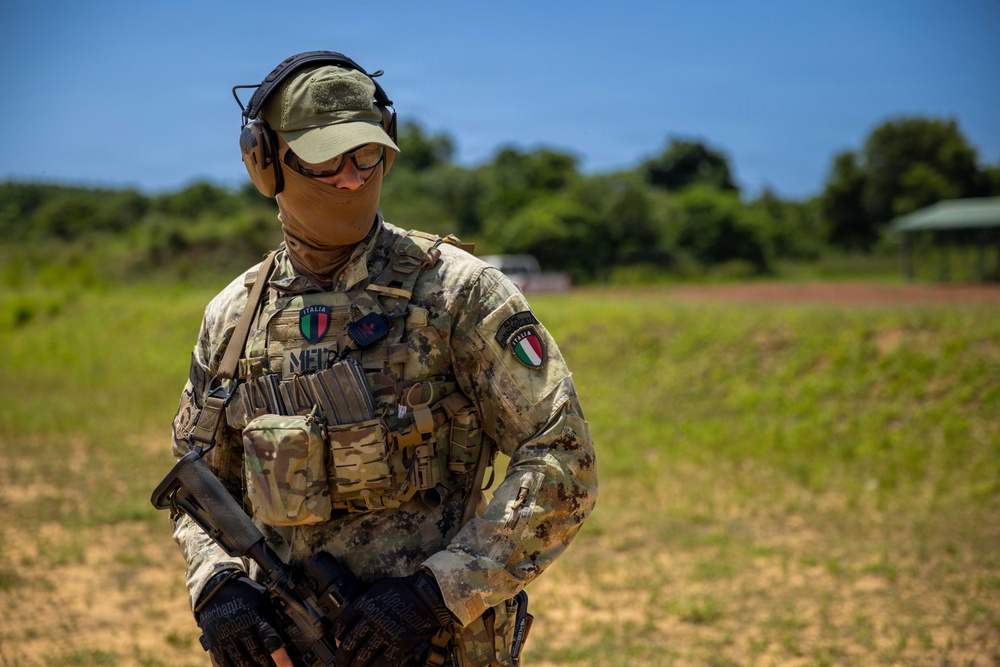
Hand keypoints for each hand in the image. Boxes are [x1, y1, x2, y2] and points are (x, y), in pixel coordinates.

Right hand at [196, 572, 286, 666]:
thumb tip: (287, 630)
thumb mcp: (261, 600)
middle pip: (257, 656)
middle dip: (268, 664)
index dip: (281, 658)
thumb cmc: (243, 593)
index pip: (271, 641)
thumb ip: (270, 616)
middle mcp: (240, 628)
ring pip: (242, 663)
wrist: (215, 589)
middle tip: (275, 665)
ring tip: (261, 666)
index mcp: (255, 617)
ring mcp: (226, 637)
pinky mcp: (215, 643)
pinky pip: (225, 664)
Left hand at [332, 571, 454, 666]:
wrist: (428, 596)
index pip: (343, 622)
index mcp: (366, 604)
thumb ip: (365, 601)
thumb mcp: (379, 587)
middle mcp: (372, 620)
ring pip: (362, 656)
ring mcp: (385, 634)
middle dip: (342, 656)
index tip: (337, 640)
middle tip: (339, 662)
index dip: (337, 634)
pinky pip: (380, 662)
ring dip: (353, 665)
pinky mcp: (398, 645)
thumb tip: (353, 618)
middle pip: (350, 643)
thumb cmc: (404, 589)